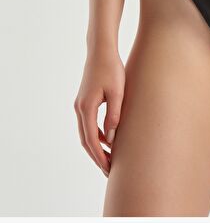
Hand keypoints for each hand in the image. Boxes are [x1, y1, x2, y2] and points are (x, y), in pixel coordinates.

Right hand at [74, 48, 124, 176]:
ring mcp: (80, 105)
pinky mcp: (84, 101)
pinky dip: (96, 136)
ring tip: (110, 159)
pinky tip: (109, 140)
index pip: (92, 140)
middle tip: (109, 171)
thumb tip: (112, 137)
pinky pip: (88, 124)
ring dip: (96, 147)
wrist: (100, 51)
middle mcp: (79, 108)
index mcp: (86, 108)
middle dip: (96, 157)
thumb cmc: (112, 69)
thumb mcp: (118, 92)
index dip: (100, 156)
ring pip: (86, 133)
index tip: (109, 169)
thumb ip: (114, 115)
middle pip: (86, 140)